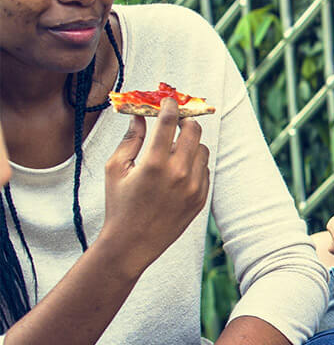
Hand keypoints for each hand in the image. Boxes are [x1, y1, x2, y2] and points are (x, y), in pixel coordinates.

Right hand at [99, 99, 210, 271]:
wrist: (132, 244)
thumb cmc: (119, 205)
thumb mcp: (116, 169)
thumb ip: (131, 139)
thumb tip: (141, 116)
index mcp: (154, 164)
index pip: (168, 122)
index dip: (169, 106)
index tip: (168, 100)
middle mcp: (179, 173)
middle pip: (194, 130)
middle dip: (184, 120)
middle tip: (175, 120)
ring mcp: (194, 187)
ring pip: (202, 149)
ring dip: (190, 143)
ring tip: (172, 149)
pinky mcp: (201, 198)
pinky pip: (205, 169)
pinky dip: (194, 163)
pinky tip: (178, 169)